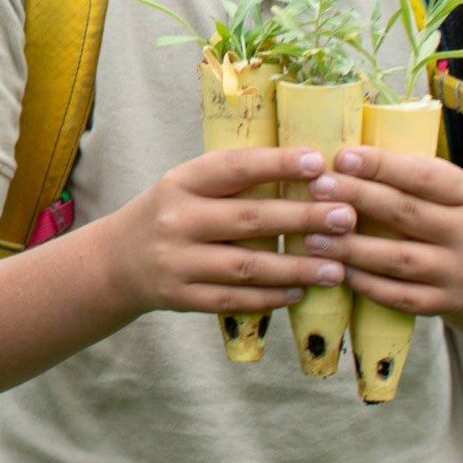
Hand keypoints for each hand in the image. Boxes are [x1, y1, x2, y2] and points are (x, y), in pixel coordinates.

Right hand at [100, 147, 356, 318]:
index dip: (277, 164)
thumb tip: (309, 170)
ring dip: (296, 267)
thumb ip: (234, 180)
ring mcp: (177, 261)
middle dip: (302, 218)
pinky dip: (269, 297)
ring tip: (338, 267)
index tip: (318, 162)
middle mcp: (177, 219)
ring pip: (246, 266)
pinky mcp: (181, 297)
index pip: (234, 168)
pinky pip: (233, 300)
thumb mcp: (188, 185)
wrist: (116, 261)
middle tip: (346, 217)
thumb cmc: (170, 214)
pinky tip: (300, 293)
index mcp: (182, 181)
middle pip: (248, 219)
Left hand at [293, 146, 462, 316]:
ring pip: (398, 258)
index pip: (423, 176)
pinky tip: (335, 269)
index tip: (342, 158)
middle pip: (405, 212)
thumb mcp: (430, 189)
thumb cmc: (431, 213)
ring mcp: (457, 272)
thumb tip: (337, 159)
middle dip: (357, 198)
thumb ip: (396, 174)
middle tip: (317, 188)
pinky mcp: (443, 303)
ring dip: (351, 247)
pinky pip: (397, 295)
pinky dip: (364, 282)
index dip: (381, 165)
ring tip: (313, 237)